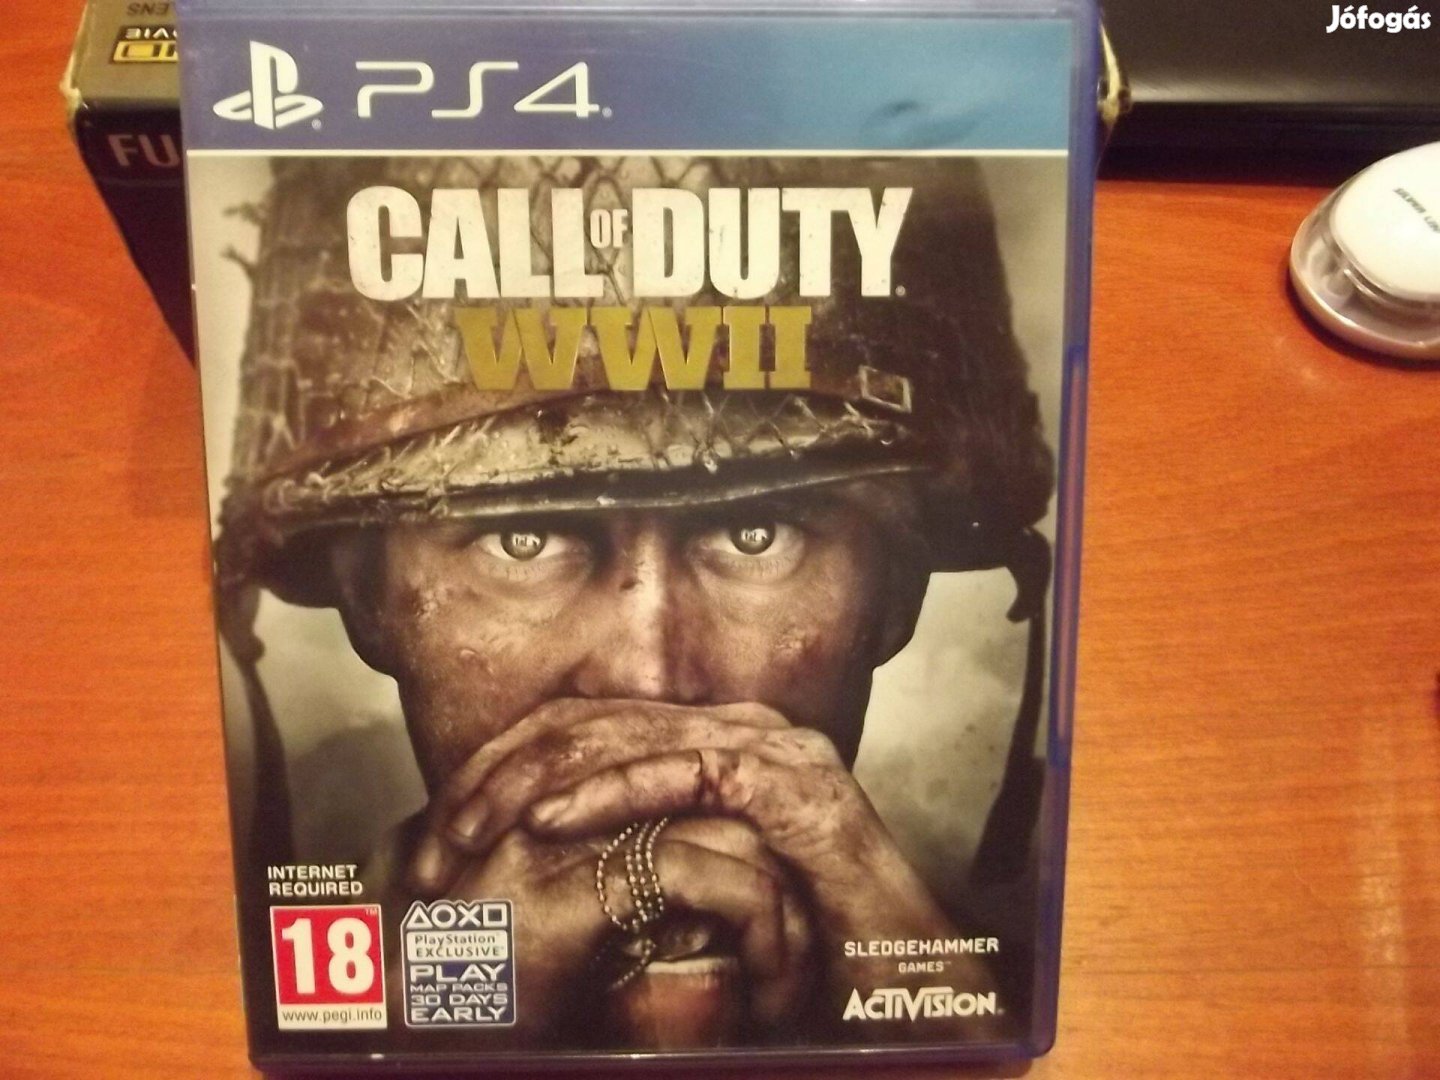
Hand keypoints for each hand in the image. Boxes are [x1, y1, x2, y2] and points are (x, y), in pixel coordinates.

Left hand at [411, 698, 992, 1033]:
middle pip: (590, 717)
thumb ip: (630, 855)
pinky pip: (679, 771)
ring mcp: (766, 746)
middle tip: (440, 831)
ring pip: (624, 734)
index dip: (505, 761)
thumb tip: (532, 858)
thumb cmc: (791, 944)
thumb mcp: (686, 889)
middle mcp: (735, 727)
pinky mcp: (788, 780)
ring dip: (535, 782)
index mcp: (707, 742)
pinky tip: (546, 824)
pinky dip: (606, 793)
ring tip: (472, 826)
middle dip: (501, 770)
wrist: (895, 974)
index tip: (445, 821)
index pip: (585, 721)